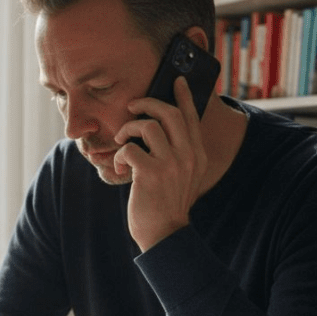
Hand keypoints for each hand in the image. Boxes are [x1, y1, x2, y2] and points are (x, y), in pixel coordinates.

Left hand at [113, 75, 208, 251]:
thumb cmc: (168, 206)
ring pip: (147, 126)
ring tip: (121, 141)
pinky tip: (120, 169)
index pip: (191, 116)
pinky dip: (120, 155)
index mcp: (197, 154)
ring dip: (128, 129)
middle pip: (168, 112)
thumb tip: (161, 132)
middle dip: (147, 104)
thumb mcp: (183, 177)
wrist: (165, 236)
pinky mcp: (150, 173)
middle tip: (132, 108)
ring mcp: (170, 164)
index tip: (175, 79)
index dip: (182, 96)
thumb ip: (179, 155)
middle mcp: (187, 155)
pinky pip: (129, 148)